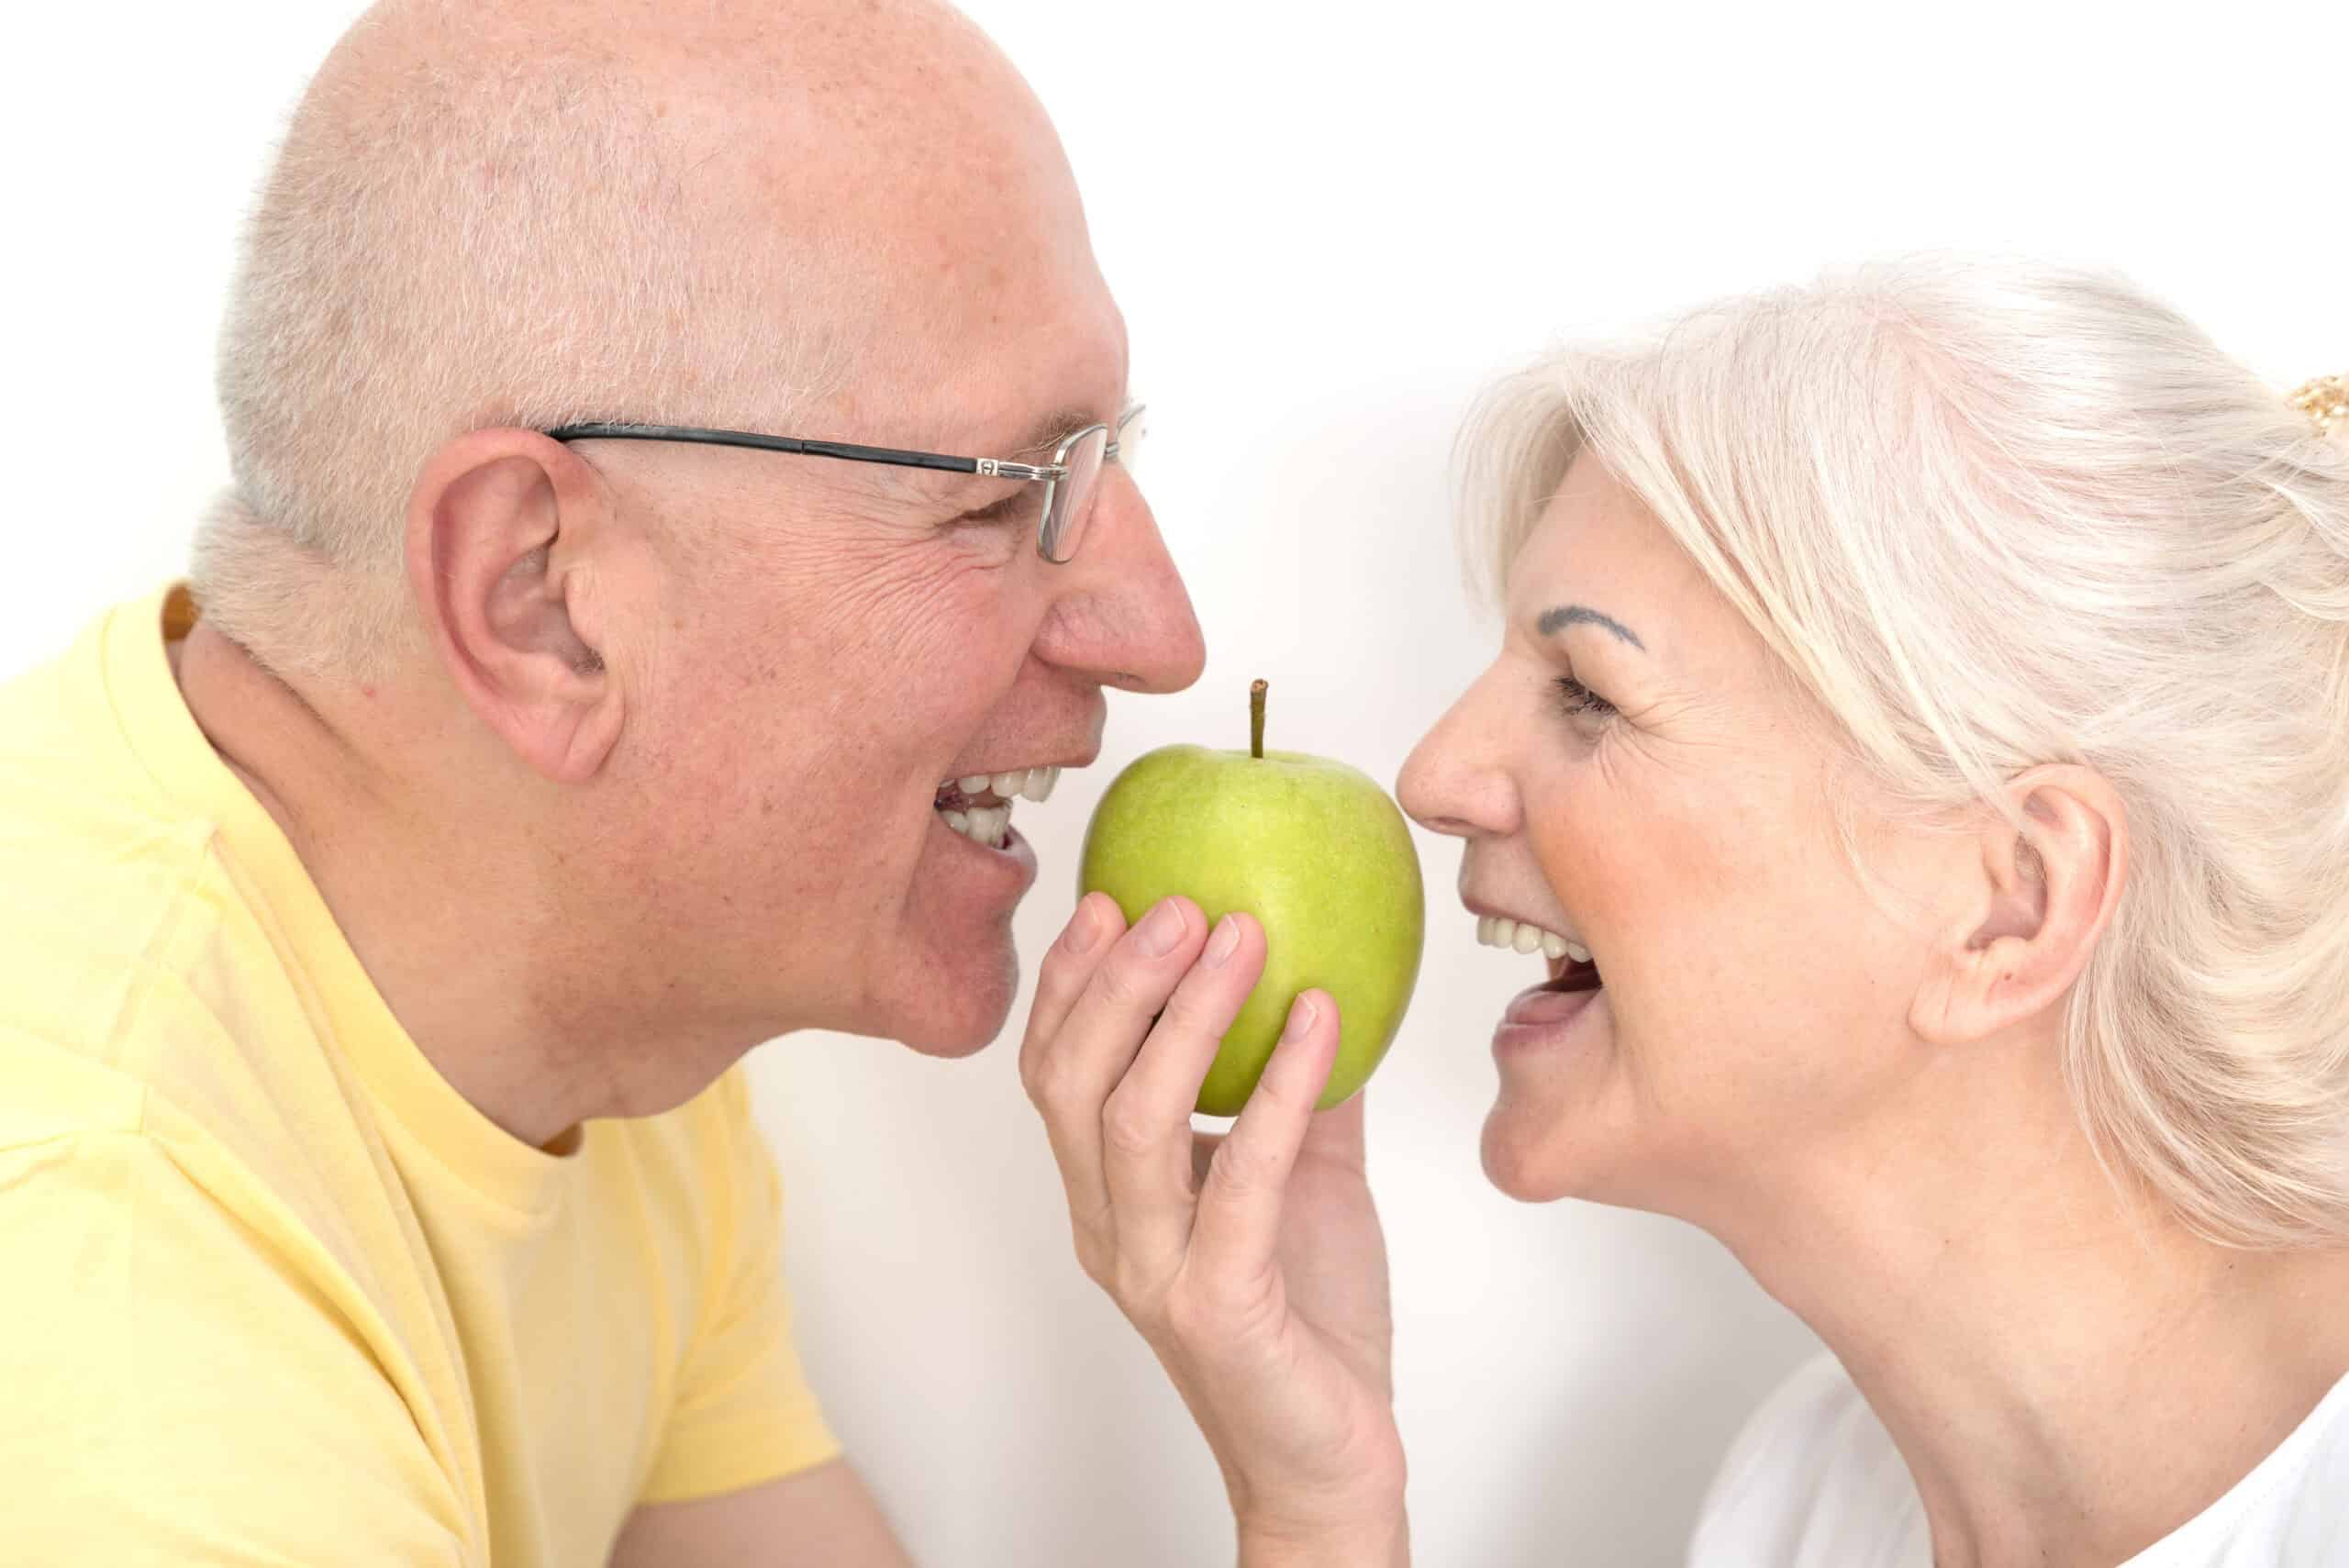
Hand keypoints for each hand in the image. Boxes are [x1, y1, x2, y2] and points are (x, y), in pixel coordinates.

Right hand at [1021, 893, 1407, 1563]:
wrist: (1331, 1460)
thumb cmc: (1308, 1320)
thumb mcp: (1302, 1179)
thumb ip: (1294, 1093)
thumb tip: (1322, 980)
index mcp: (1108, 1197)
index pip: (1054, 1073)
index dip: (1069, 983)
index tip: (1109, 896)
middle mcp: (1109, 1230)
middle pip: (1072, 1083)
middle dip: (1118, 980)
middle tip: (1180, 902)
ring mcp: (1154, 1271)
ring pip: (1132, 1121)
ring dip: (1188, 1015)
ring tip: (1243, 935)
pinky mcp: (1217, 1307)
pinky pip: (1241, 1178)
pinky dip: (1278, 1087)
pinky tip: (1322, 1022)